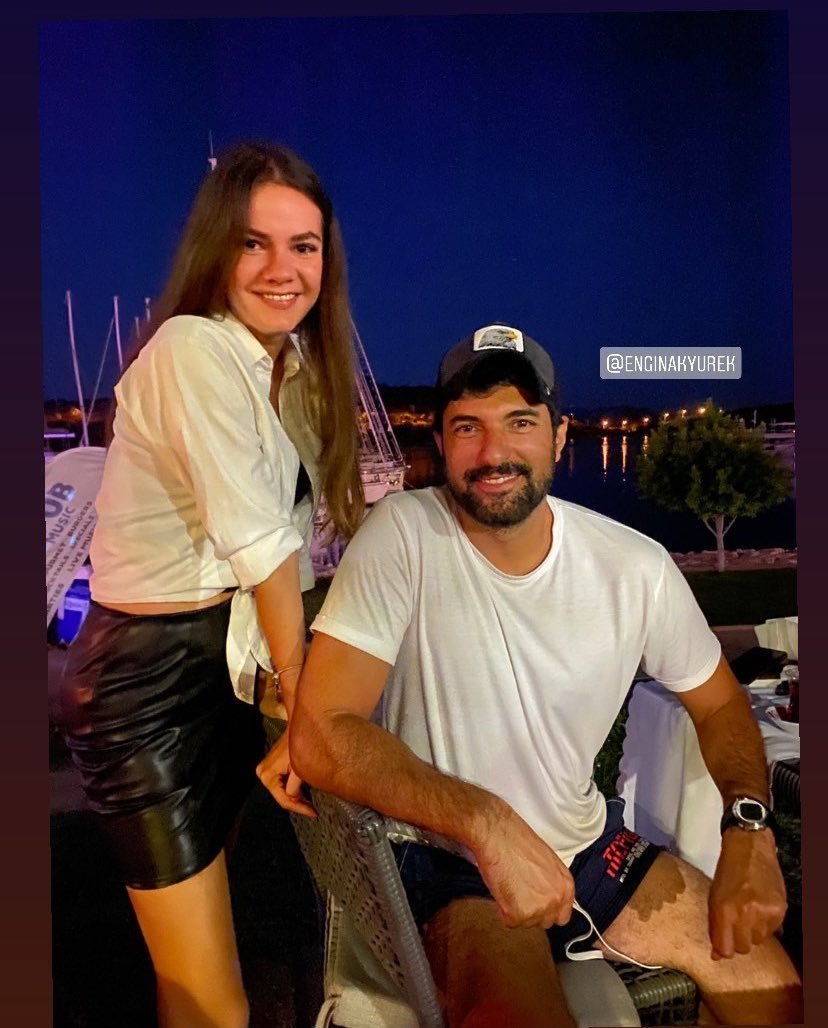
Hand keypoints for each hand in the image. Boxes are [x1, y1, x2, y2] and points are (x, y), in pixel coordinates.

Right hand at [256, 730, 315, 817]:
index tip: (313, 812)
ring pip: (282, 791)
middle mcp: (262, 773)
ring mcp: (265, 770)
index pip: (284, 799)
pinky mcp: (271, 767)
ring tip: (310, 802)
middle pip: (282, 796)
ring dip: (296, 796)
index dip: (299, 807)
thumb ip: (296, 785)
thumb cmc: (300, 743)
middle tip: (313, 808)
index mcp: (267, 774)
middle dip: (298, 803)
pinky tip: (304, 791)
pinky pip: (282, 784)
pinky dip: (293, 788)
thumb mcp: (299, 767)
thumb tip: (295, 798)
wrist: (299, 726)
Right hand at [474, 807, 573, 928]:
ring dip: (515, 910)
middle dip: (531, 911)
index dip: (547, 910)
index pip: (563, 915)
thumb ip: (551, 883)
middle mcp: (556, 900)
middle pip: (544, 921)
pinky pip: (509, 921)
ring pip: (526, 923)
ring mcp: (538, 909)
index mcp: (566, 885)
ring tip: (508, 886)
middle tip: (518, 893)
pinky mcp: (519, 914)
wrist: (498, 834)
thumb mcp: (547, 862)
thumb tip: (543, 895)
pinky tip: (501, 890)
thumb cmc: (517, 840)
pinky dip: (502, 909)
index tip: (536, 904)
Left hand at [708, 827, 786, 958]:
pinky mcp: (780, 909)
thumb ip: (715, 926)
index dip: (723, 950)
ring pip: (759, 940)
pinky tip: (761, 906)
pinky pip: (772, 930)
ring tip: (749, 910)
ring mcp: (765, 912)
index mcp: (724, 910)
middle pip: (743, 948)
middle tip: (736, 922)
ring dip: (753, 931)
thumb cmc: (728, 870)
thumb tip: (716, 955)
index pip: (726, 950)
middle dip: (738, 939)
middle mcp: (745, 914)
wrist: (749, 847)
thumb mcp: (714, 896)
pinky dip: (766, 923)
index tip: (722, 946)